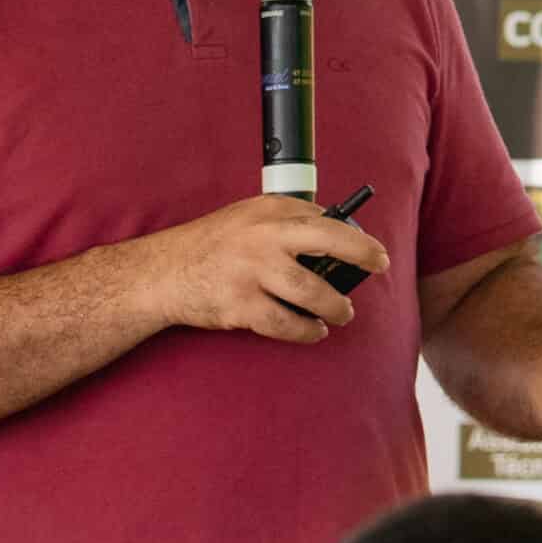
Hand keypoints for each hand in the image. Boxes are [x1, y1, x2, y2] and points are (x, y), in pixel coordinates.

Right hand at [138, 195, 390, 345]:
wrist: (163, 272)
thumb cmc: (211, 245)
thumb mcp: (248, 218)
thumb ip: (286, 223)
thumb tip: (335, 237)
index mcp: (268, 211)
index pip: (324, 219)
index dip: (355, 237)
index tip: (373, 252)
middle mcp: (263, 236)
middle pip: (329, 241)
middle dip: (361, 254)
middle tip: (379, 266)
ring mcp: (252, 271)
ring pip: (312, 292)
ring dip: (335, 307)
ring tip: (343, 314)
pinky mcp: (241, 305)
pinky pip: (286, 324)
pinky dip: (306, 331)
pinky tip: (314, 331)